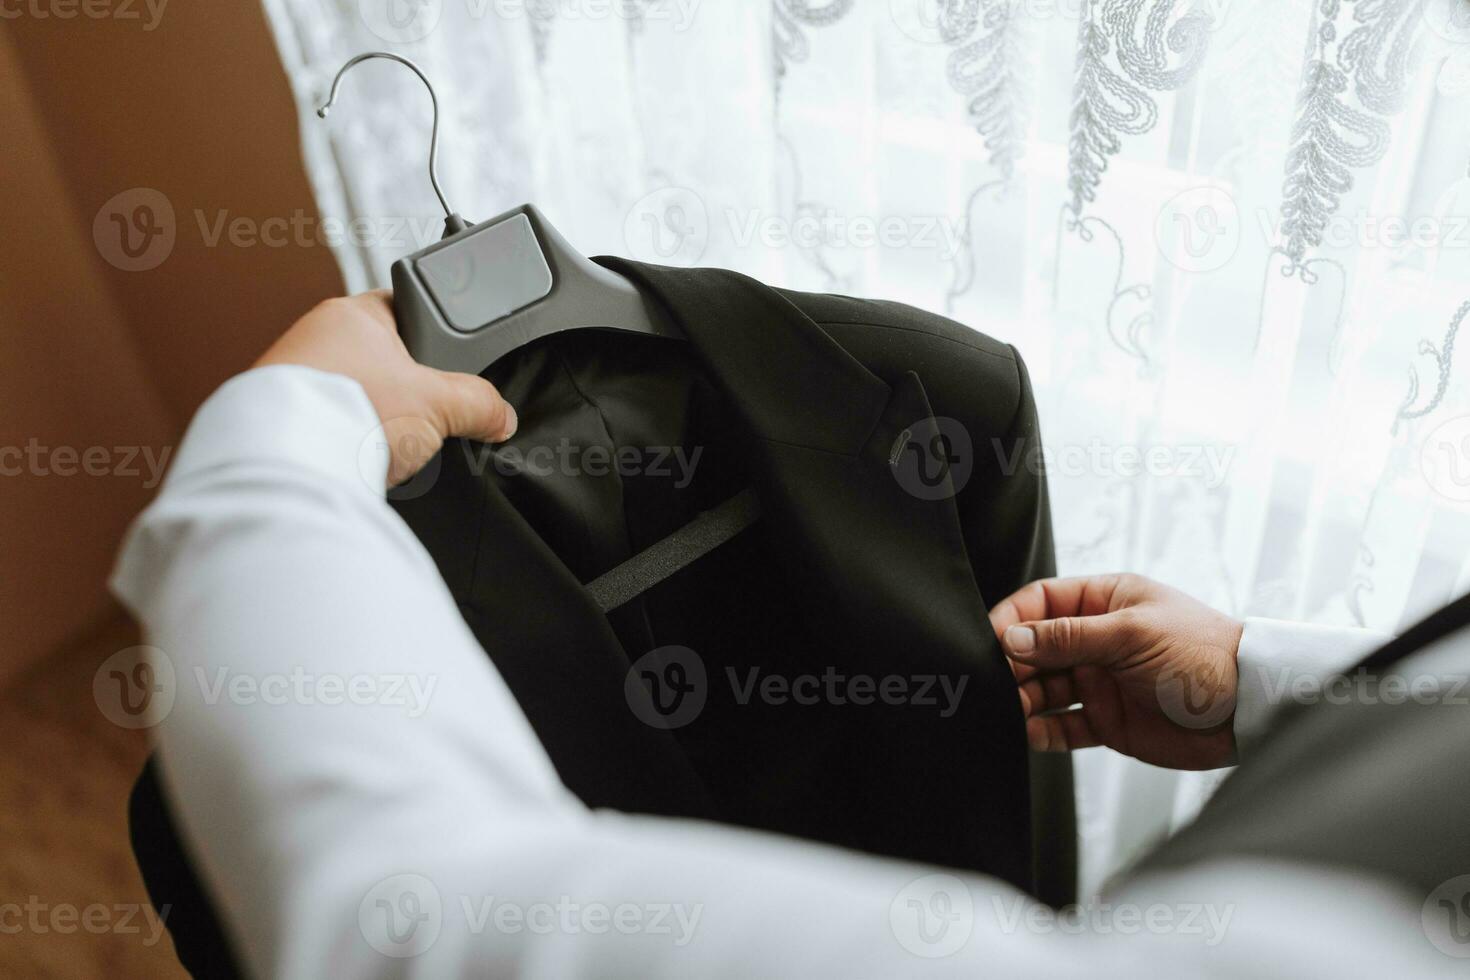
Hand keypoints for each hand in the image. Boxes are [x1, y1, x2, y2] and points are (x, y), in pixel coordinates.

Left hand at [256, 291, 516, 485]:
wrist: (287, 464)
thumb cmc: (350, 410)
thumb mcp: (438, 403)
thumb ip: (479, 402)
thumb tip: (502, 414)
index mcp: (354, 312)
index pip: (406, 307)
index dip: (436, 332)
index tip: (452, 359)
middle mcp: (315, 335)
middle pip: (382, 356)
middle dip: (407, 386)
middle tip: (426, 412)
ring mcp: (291, 375)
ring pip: (356, 391)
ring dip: (375, 415)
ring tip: (390, 440)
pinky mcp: (279, 416)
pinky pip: (330, 422)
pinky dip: (349, 438)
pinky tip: (362, 457)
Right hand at [988, 574, 1243, 770]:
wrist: (1252, 709)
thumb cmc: (1203, 655)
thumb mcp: (1131, 634)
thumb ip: (1068, 638)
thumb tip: (1011, 638)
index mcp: (1105, 602)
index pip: (1041, 603)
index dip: (1011, 620)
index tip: (987, 640)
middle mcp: (1098, 640)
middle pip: (1036, 649)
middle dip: (1011, 665)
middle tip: (993, 682)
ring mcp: (1101, 681)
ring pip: (1045, 689)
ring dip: (1023, 700)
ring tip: (1008, 711)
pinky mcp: (1109, 722)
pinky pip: (1065, 726)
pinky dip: (1044, 731)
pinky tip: (1030, 733)